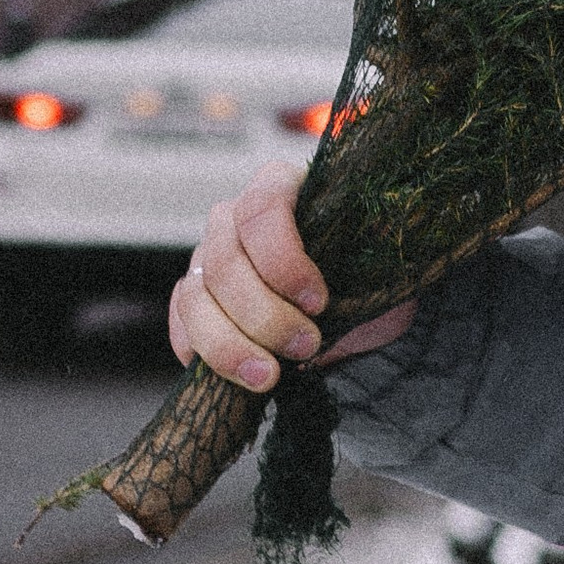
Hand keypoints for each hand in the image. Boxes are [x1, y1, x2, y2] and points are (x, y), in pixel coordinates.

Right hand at [166, 171, 414, 392]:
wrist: (356, 304)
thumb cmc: (368, 272)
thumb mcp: (382, 259)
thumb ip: (368, 255)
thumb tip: (352, 273)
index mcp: (281, 186)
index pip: (263, 210)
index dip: (285, 261)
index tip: (320, 302)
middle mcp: (234, 216)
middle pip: (226, 262)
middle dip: (265, 315)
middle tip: (307, 348)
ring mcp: (206, 255)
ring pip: (197, 299)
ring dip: (230, 345)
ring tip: (270, 376)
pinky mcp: (193, 295)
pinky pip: (180, 321)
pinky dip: (198, 350)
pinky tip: (232, 375)